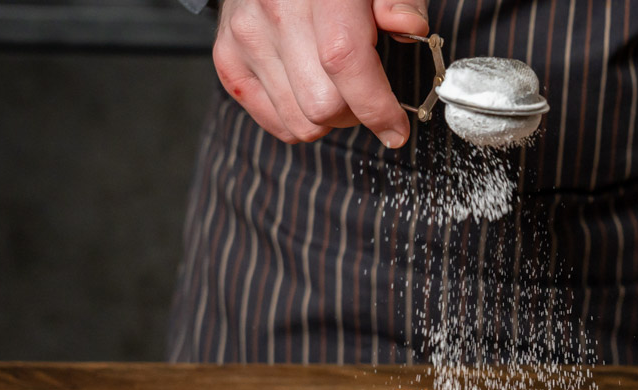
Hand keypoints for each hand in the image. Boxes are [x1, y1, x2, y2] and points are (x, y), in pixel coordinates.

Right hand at [213, 0, 428, 147]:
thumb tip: (409, 26)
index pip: (346, 62)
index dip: (377, 106)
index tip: (396, 129)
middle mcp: (276, 12)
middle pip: (324, 104)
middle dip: (355, 114)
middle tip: (365, 96)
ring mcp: (247, 38)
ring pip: (299, 121)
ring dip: (328, 121)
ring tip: (335, 91)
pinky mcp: (228, 58)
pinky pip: (274, 121)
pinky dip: (299, 120)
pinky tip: (309, 93)